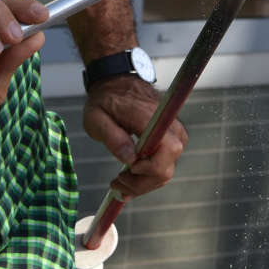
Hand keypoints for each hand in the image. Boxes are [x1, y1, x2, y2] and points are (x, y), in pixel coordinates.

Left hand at [83, 76, 187, 198]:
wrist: (115, 82)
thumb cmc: (104, 100)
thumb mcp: (96, 118)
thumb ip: (113, 137)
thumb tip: (130, 159)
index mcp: (149, 116)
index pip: (168, 149)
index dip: (152, 167)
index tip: (129, 169)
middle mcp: (168, 124)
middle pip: (167, 166)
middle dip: (143, 183)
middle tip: (118, 186)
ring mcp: (172, 130)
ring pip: (167, 169)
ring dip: (144, 182)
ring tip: (121, 182)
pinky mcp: (170, 136)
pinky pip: (165, 162)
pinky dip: (148, 174)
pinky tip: (132, 178)